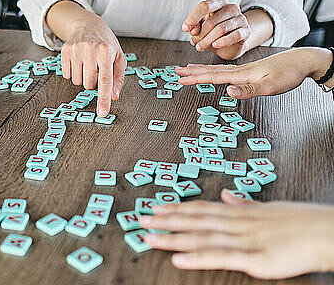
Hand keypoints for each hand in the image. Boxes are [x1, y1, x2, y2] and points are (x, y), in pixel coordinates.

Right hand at [60, 14, 126, 116]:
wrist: (88, 25)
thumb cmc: (106, 44)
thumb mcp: (118, 58)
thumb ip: (118, 78)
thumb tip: (114, 96)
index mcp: (106, 52)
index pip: (105, 81)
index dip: (104, 98)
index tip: (102, 113)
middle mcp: (90, 49)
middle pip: (89, 85)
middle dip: (93, 82)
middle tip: (96, 69)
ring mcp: (75, 49)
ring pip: (77, 81)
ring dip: (83, 77)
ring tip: (88, 64)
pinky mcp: (65, 50)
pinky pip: (66, 75)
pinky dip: (73, 72)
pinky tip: (78, 62)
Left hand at [138, 189, 333, 279]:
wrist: (327, 231)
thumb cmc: (300, 222)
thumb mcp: (268, 208)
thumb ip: (245, 204)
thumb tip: (226, 195)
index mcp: (240, 212)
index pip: (201, 209)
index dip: (176, 209)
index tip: (156, 207)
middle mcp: (237, 223)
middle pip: (195, 221)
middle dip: (166, 221)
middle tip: (140, 220)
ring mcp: (244, 240)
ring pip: (201, 237)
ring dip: (172, 237)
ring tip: (150, 237)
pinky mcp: (255, 259)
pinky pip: (220, 257)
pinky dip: (197, 257)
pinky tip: (178, 259)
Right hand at [175, 48, 332, 98]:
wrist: (302, 61)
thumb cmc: (288, 74)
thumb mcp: (270, 86)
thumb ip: (249, 90)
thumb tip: (229, 92)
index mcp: (241, 74)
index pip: (213, 76)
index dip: (195, 78)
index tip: (180, 79)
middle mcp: (240, 70)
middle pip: (211, 71)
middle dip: (193, 72)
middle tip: (177, 71)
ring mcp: (244, 70)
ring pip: (217, 70)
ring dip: (201, 70)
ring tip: (189, 69)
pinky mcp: (250, 71)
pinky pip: (225, 71)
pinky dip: (214, 71)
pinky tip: (214, 72)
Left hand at [182, 0, 250, 59]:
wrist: (232, 43)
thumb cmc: (214, 32)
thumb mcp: (202, 28)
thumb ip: (195, 26)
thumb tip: (193, 30)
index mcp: (218, 3)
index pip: (205, 6)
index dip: (193, 18)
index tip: (185, 29)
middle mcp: (231, 8)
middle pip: (211, 21)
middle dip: (200, 35)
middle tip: (195, 44)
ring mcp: (240, 18)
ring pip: (221, 29)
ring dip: (207, 40)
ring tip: (200, 47)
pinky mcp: (246, 31)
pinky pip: (235, 35)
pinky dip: (222, 42)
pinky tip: (215, 45)